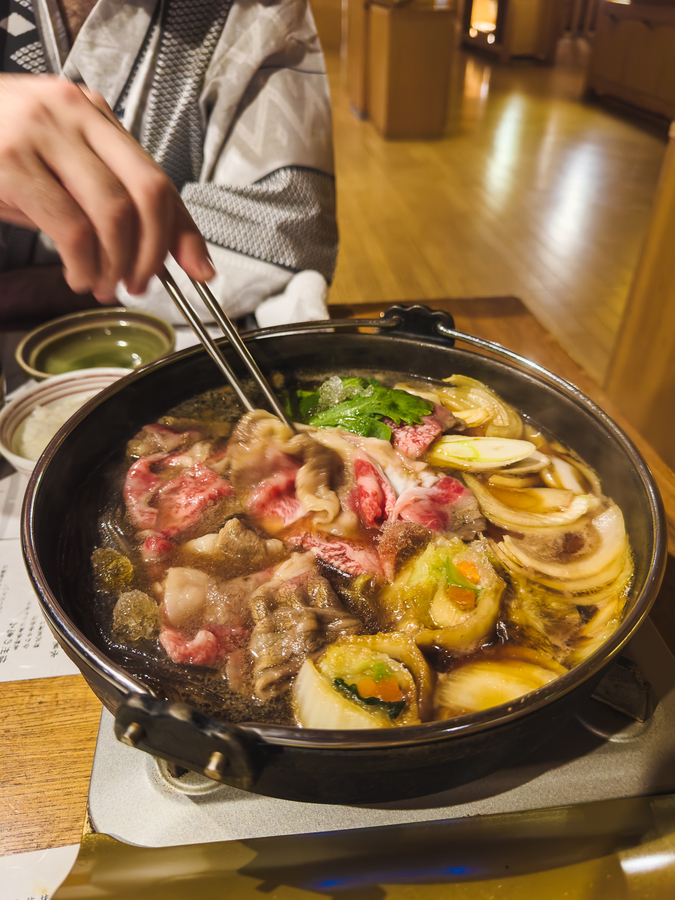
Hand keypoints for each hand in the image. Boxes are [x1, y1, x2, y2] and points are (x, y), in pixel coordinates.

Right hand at [0, 75, 213, 301]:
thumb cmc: (0, 153)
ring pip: (112, 214)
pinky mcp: (11, 162)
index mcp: (95, 115)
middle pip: (146, 194)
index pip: (158, 179)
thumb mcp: (64, 174)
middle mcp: (75, 115)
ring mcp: (41, 133)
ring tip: (104, 285)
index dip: (183, 232)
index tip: (198, 271)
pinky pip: (71, 228)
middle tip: (139, 284)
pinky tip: (79, 275)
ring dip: (116, 265)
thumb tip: (176, 255)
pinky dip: (84, 265)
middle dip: (151, 254)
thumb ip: (116, 204)